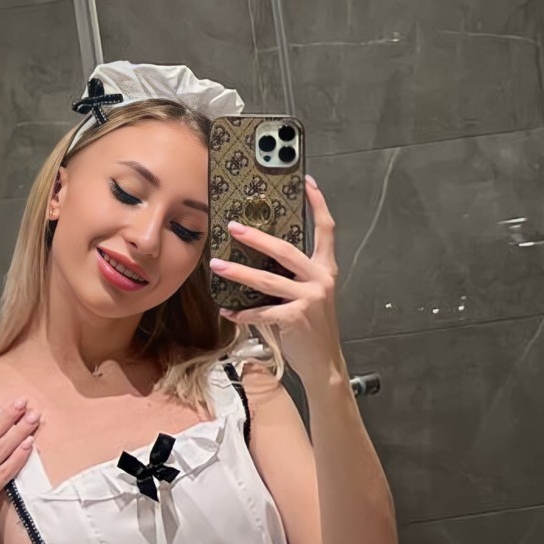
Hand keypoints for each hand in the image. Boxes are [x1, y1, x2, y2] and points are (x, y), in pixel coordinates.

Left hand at [209, 174, 343, 389]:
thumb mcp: (309, 294)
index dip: (318, 204)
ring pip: (266, 280)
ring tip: (217, 265)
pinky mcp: (296, 318)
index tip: (307, 182)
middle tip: (233, 227)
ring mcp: (310, 298)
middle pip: (285, 250)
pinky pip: (261, 311)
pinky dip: (241, 312)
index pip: (327, 229)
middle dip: (256, 238)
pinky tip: (226, 310)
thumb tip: (260, 256)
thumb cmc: (311, 326)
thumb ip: (293, 275)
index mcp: (325, 268)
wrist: (323, 361)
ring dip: (238, 272)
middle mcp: (320, 279)